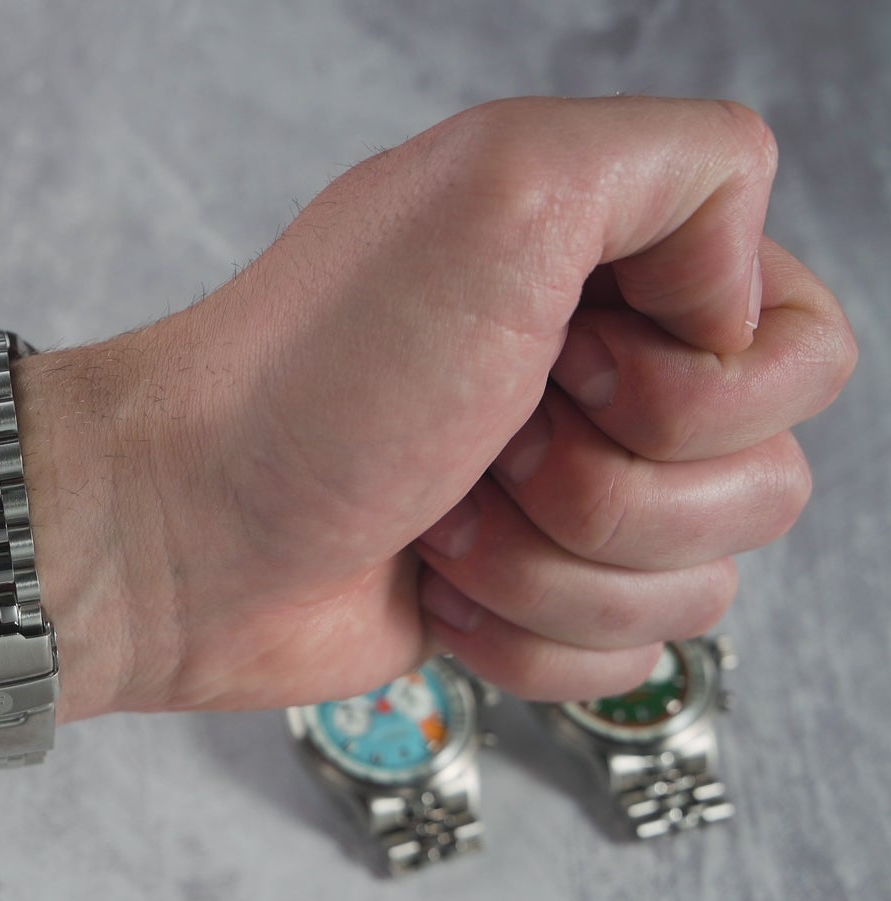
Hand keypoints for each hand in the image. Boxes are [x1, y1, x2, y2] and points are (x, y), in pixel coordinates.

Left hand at [0, 96, 855, 777]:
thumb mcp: (501, 189)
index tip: (563, 356)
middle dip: (616, 486)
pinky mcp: (526, 598)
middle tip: (489, 440)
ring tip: (444, 514)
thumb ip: (680, 164)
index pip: (796, 341)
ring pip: (701, 580)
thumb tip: (738, 292)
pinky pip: (625, 659)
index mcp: (611, 260)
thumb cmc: (308, 379)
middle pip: (766, 475)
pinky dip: (523, 636)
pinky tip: (432, 583)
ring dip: (555, 564)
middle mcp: (599, 370)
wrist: (180, 534)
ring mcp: (564, 492)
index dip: (700, 380)